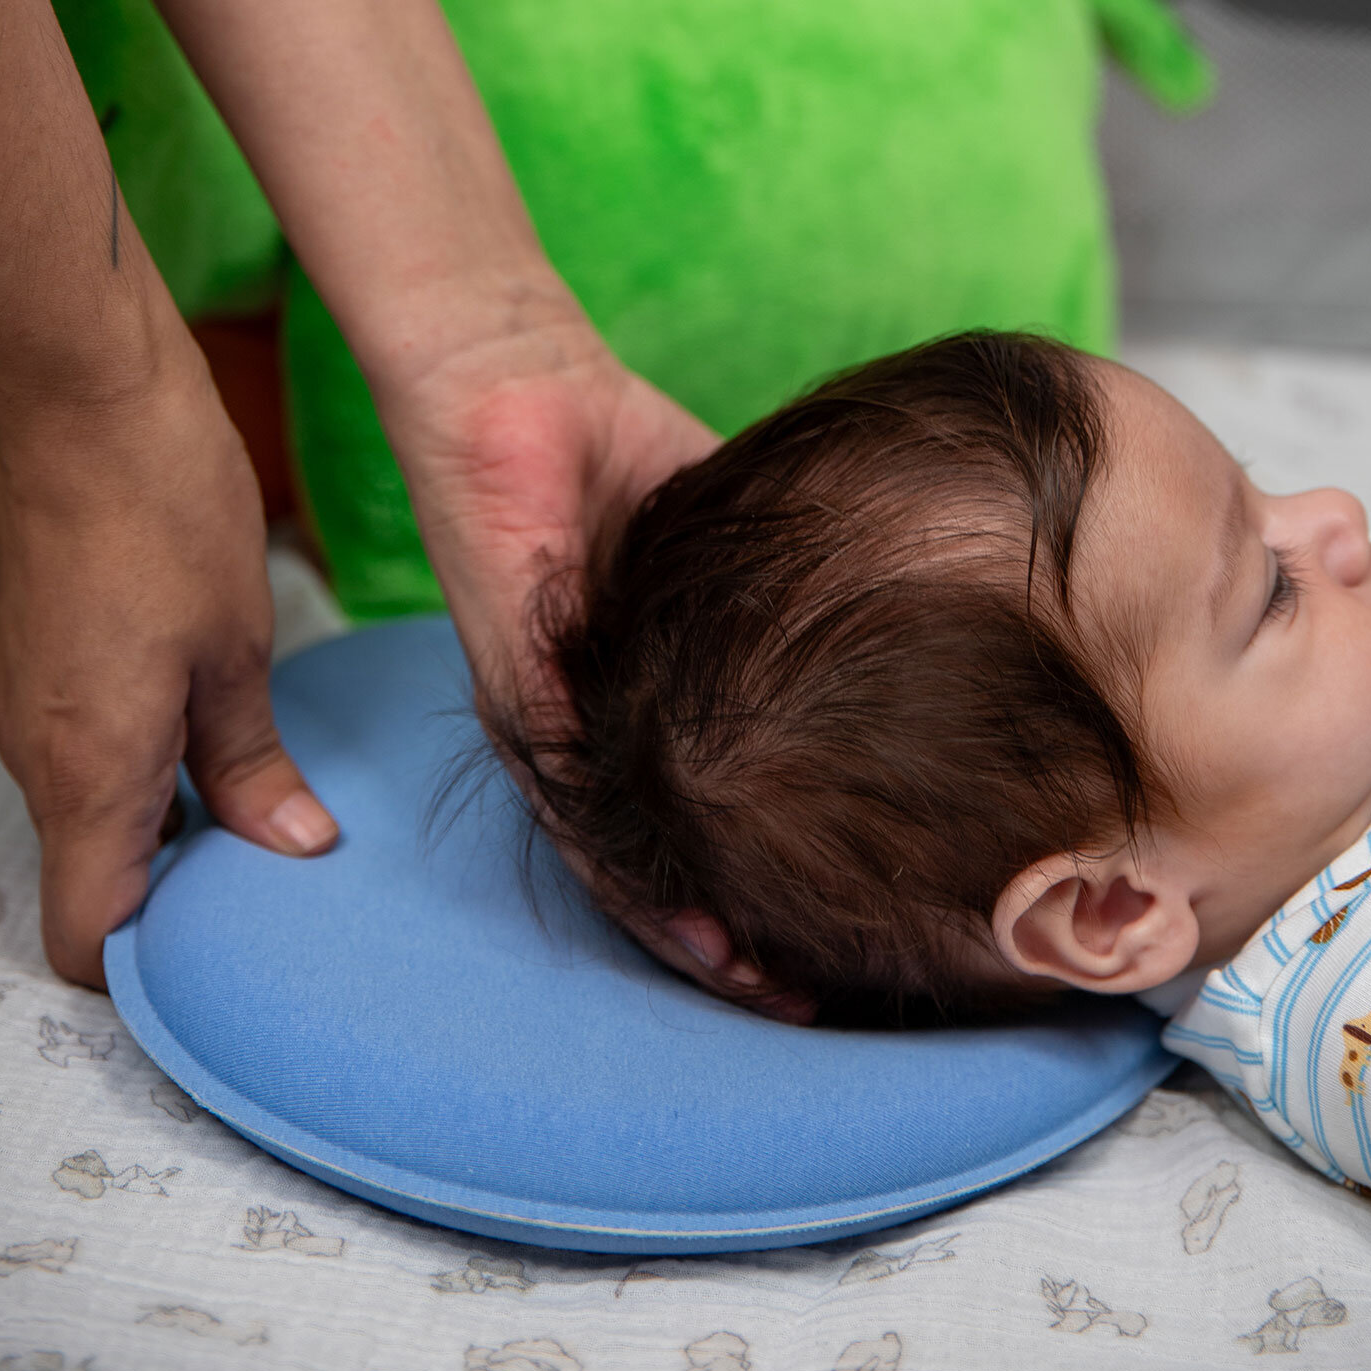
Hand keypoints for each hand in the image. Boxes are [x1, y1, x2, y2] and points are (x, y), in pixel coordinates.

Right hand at [0, 353, 337, 988]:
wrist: (85, 400)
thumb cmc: (162, 513)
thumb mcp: (236, 651)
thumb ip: (252, 764)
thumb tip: (290, 847)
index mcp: (91, 772)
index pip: (86, 933)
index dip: (148, 969)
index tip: (229, 958)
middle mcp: (44, 757)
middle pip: (96, 878)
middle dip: (181, 894)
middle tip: (278, 878)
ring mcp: (34, 709)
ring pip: (98, 816)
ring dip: (174, 827)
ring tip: (270, 808)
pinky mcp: (45, 668)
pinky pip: (91, 758)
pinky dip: (152, 773)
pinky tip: (225, 739)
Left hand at [371, 303, 820, 1023]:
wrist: (515, 371)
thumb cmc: (604, 443)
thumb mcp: (712, 534)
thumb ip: (757, 596)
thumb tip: (855, 619)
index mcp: (619, 700)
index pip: (684, 814)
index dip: (742, 885)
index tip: (814, 941)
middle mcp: (572, 727)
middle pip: (642, 861)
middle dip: (716, 940)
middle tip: (792, 998)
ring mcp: (539, 711)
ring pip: (604, 852)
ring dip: (675, 925)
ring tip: (749, 979)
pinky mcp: (515, 675)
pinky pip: (569, 783)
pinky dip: (625, 856)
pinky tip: (686, 910)